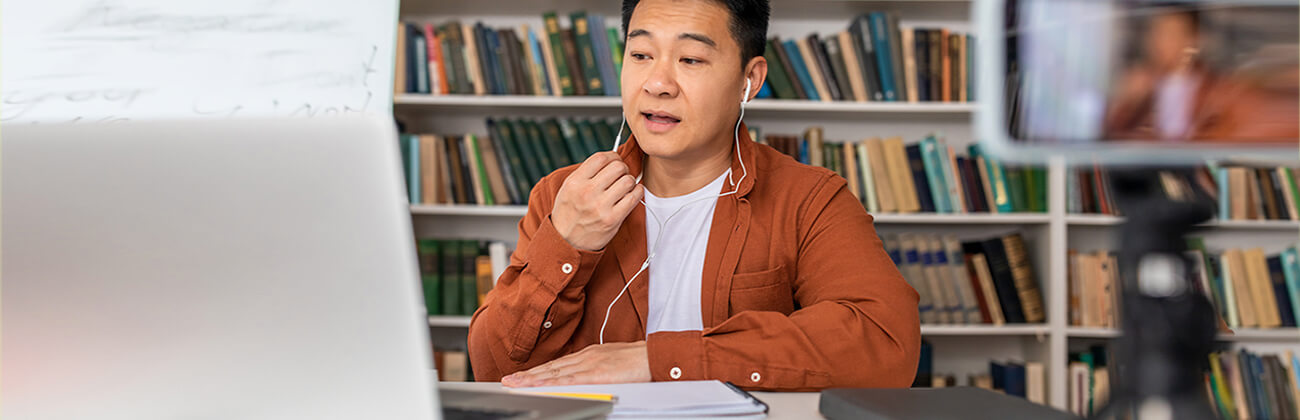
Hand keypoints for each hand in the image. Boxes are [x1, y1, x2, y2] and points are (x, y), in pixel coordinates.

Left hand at [500, 342, 650, 386]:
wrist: (654, 355)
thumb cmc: (639, 360)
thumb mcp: (612, 362)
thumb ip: (595, 368)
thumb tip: (583, 377)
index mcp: (589, 354)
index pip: (557, 364)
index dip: (538, 371)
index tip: (522, 376)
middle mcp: (585, 356)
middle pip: (551, 368)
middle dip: (528, 375)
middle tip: (507, 380)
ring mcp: (589, 364)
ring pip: (554, 372)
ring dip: (532, 379)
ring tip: (514, 383)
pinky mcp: (596, 373)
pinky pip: (569, 380)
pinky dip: (551, 382)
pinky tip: (538, 385)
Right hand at [549, 152, 643, 250]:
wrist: (566, 242)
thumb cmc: (569, 213)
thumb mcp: (568, 189)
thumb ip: (586, 174)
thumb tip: (610, 159)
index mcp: (575, 182)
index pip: (601, 158)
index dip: (612, 156)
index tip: (615, 160)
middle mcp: (587, 192)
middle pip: (617, 167)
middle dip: (623, 168)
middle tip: (621, 175)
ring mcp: (600, 206)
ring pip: (628, 180)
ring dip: (630, 181)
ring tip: (624, 187)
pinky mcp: (612, 219)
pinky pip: (634, 197)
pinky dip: (637, 192)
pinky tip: (632, 194)